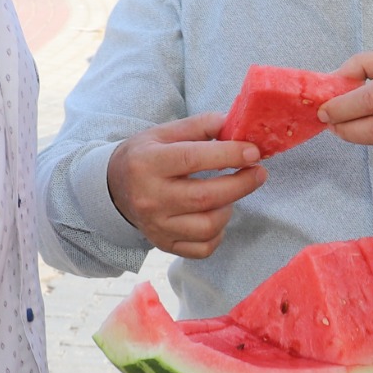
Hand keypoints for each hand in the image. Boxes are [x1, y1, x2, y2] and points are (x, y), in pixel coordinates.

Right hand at [107, 112, 265, 257]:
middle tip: (258, 172)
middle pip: (205, 198)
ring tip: (229, 192)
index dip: (228, 155)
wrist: (114, 189)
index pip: (192, 159)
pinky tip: (217, 215)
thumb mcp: (163, 133)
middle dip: (241, 184)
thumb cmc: (145, 157)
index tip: (253, 152)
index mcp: (147, 164)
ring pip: (208, 226)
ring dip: (229, 208)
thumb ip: (198, 126)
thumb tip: (233, 124)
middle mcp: (150, 198)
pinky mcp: (165, 244)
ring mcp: (157, 226)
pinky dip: (219, 233)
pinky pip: (204, 248)